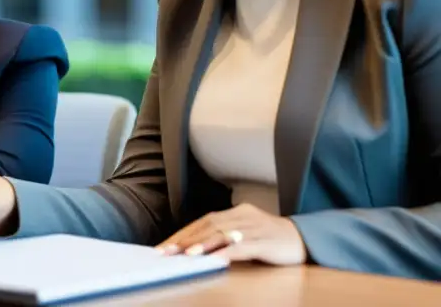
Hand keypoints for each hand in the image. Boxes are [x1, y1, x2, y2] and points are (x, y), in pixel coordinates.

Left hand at [157, 203, 307, 265]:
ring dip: (202, 244)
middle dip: (185, 239)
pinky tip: (215, 259)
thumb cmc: (271, 239)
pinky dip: (227, 253)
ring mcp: (255, 228)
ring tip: (185, 255)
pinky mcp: (267, 242)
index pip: (203, 221)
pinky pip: (244, 247)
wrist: (306, 238)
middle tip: (167, 251)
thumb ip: (225, 237)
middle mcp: (243, 217)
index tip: (165, 246)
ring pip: (224, 234)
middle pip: (208, 226)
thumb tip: (195, 248)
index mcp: (236, 212)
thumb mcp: (246, 234)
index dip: (183, 233)